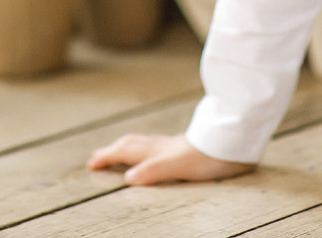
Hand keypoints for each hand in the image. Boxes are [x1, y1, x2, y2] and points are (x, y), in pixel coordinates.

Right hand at [86, 132, 255, 185]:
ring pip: (142, 143)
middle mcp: (161, 147)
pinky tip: (153, 152)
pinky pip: (154, 146)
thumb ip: (153, 171)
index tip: (91, 163)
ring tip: (119, 151)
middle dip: (112, 150)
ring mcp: (172, 145)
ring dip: (126, 147)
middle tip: (97, 156)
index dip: (107, 157)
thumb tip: (127, 178)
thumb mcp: (178, 167)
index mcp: (156, 152)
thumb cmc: (206, 156)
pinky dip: (144, 149)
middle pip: (130, 144)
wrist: (230, 143)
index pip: (125, 152)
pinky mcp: (183, 148)